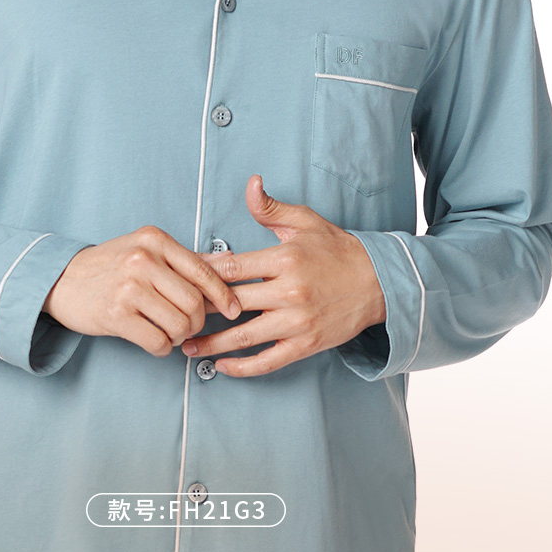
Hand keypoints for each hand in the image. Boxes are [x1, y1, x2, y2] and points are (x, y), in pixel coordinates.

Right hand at [42, 225, 241, 356]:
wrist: (62, 280)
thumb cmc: (109, 267)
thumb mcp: (146, 250)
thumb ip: (187, 259)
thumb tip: (231, 260)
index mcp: (155, 240)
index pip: (203, 271)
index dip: (224, 296)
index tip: (232, 311)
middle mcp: (142, 259)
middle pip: (194, 303)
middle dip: (197, 322)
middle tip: (187, 326)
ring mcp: (128, 287)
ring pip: (179, 325)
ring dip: (179, 337)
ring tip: (168, 332)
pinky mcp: (116, 314)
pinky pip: (158, 342)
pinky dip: (162, 348)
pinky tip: (154, 341)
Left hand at [181, 174, 386, 375]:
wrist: (378, 282)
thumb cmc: (337, 250)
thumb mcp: (305, 222)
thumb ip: (271, 208)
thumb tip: (250, 184)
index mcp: (284, 260)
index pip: (231, 268)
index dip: (201, 275)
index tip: (180, 279)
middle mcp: (289, 292)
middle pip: (231, 303)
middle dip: (198, 310)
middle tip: (173, 313)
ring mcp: (297, 322)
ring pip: (244, 337)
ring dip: (211, 345)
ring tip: (185, 347)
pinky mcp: (305, 345)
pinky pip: (268, 360)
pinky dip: (242, 367)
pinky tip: (221, 366)